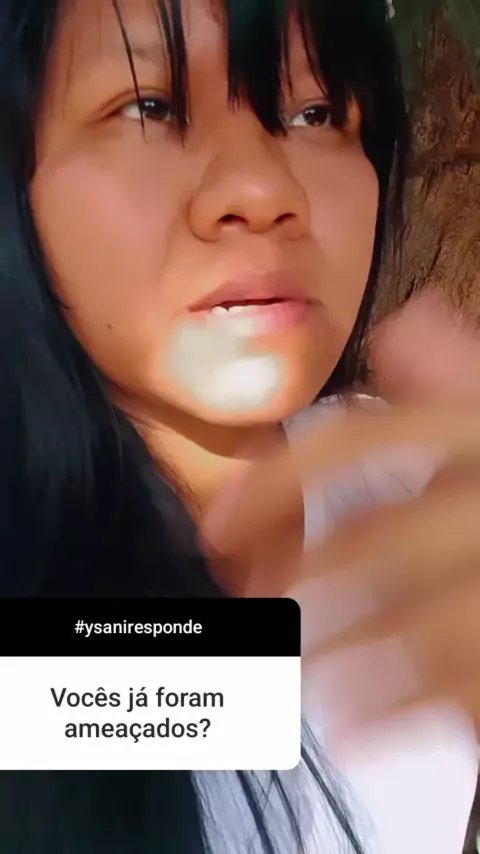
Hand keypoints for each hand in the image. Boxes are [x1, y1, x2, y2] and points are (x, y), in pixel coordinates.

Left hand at [201, 291, 479, 737]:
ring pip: (407, 623)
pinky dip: (390, 713)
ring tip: (287, 668)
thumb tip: (402, 322)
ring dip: (332, 651)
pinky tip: (348, 728)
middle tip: (251, 601)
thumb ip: (458, 376)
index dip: (280, 478)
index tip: (223, 521)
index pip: (365, 437)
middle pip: (376, 539)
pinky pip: (447, 686)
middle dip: (300, 576)